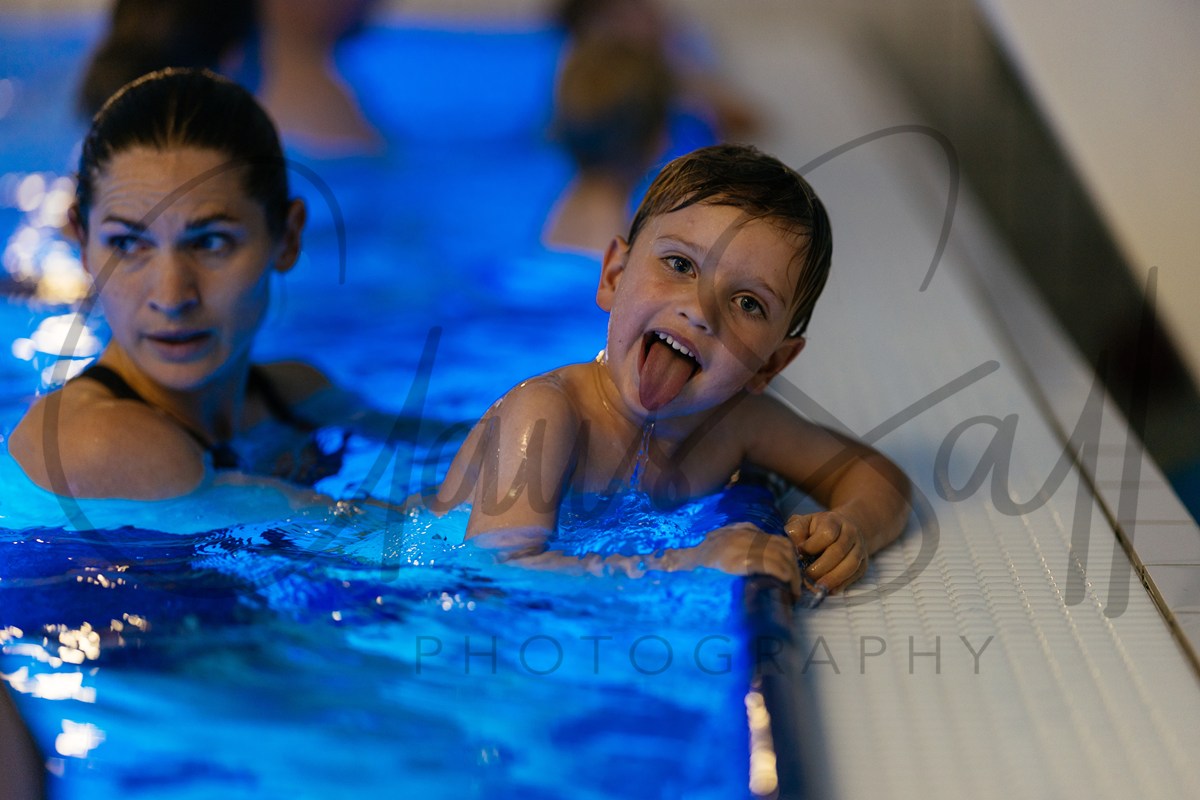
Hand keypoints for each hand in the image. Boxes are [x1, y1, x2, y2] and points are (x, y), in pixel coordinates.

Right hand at [673, 523, 800, 594]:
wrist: (676, 566)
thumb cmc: (691, 567)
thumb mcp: (708, 556)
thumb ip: (724, 555)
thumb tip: (740, 569)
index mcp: (737, 531)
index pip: (772, 539)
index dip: (785, 556)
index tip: (789, 574)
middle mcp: (742, 534)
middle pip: (782, 545)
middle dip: (793, 566)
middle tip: (794, 587)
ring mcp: (743, 545)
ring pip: (782, 555)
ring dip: (792, 574)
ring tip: (792, 592)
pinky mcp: (743, 560)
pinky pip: (774, 565)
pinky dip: (785, 577)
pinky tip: (787, 588)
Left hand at [786, 511, 867, 594]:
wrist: (845, 528)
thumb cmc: (817, 528)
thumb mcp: (804, 522)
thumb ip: (796, 531)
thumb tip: (795, 548)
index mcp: (834, 520)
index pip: (827, 534)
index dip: (812, 546)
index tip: (800, 554)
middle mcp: (850, 532)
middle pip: (839, 551)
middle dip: (821, 566)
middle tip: (807, 576)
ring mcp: (859, 548)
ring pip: (851, 564)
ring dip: (833, 578)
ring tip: (818, 587)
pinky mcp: (863, 563)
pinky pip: (855, 575)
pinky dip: (842, 584)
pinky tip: (830, 590)